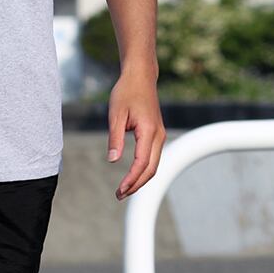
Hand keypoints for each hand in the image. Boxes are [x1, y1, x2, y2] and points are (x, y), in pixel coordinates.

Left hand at [107, 69, 165, 200]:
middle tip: (120, 195)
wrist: (140, 77)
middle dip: (137, 185)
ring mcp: (160, 135)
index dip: (131, 179)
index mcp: (149, 131)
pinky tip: (133, 175)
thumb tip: (113, 161)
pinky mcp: (157, 134)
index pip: (142, 163)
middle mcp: (159, 135)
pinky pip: (154, 157)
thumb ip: (114, 138)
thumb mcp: (115, 114)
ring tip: (124, 189)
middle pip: (151, 169)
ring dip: (141, 179)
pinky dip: (144, 170)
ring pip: (155, 165)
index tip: (119, 190)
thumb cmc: (126, 92)